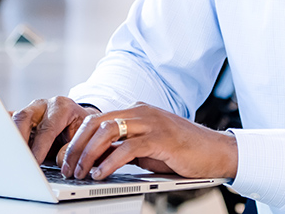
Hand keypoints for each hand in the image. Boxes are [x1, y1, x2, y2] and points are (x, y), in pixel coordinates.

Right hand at [12, 96, 99, 163]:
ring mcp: (31, 108)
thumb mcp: (82, 137)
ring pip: (15, 119)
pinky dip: (6, 132)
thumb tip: (59, 161)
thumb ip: (71, 148)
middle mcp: (44, 105)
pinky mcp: (23, 115)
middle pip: (24, 117)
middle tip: (18, 158)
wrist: (78, 118)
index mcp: (62, 107)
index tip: (34, 162)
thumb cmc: (80, 129)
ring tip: (10, 155)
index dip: (39, 147)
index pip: (47, 128)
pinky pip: (10, 120)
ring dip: (11, 137)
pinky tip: (2, 143)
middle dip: (19, 139)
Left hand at [61, 102, 237, 180]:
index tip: (67, 158)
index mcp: (136, 111)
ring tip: (81, 172)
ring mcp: (151, 123)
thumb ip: (123, 149)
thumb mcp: (147, 150)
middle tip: (68, 166)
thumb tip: (96, 160)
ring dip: (88, 154)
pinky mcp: (161, 138)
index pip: (97, 119)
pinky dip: (109, 162)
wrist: (217, 152)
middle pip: (96, 122)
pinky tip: (101, 174)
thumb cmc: (184, 152)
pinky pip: (127, 148)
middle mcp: (141, 112)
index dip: (77, 138)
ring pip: (107, 131)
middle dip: (77, 145)